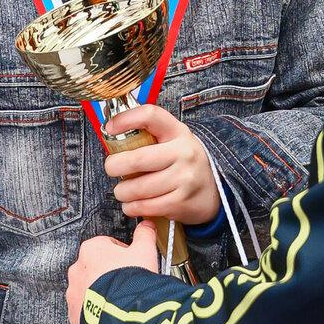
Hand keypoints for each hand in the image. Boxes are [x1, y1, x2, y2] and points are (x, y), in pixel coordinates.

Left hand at [68, 225, 160, 323]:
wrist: (126, 313)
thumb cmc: (132, 280)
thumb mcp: (145, 251)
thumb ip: (144, 235)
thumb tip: (147, 226)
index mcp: (92, 249)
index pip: (106, 245)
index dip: (122, 254)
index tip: (131, 262)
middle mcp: (78, 269)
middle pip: (95, 267)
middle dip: (109, 273)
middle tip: (126, 281)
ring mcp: (74, 291)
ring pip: (88, 288)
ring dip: (100, 292)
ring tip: (119, 299)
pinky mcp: (74, 312)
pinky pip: (84, 309)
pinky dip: (95, 310)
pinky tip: (110, 311)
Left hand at [103, 101, 218, 224]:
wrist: (214, 191)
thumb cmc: (183, 163)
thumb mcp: (173, 141)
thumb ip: (148, 136)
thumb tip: (111, 133)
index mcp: (178, 132)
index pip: (150, 115)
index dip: (126, 119)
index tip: (109, 128)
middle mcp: (183, 153)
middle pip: (137, 159)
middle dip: (114, 167)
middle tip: (111, 169)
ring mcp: (184, 178)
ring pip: (137, 188)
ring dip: (122, 192)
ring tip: (123, 191)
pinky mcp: (181, 202)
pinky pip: (145, 206)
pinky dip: (132, 207)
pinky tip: (132, 204)